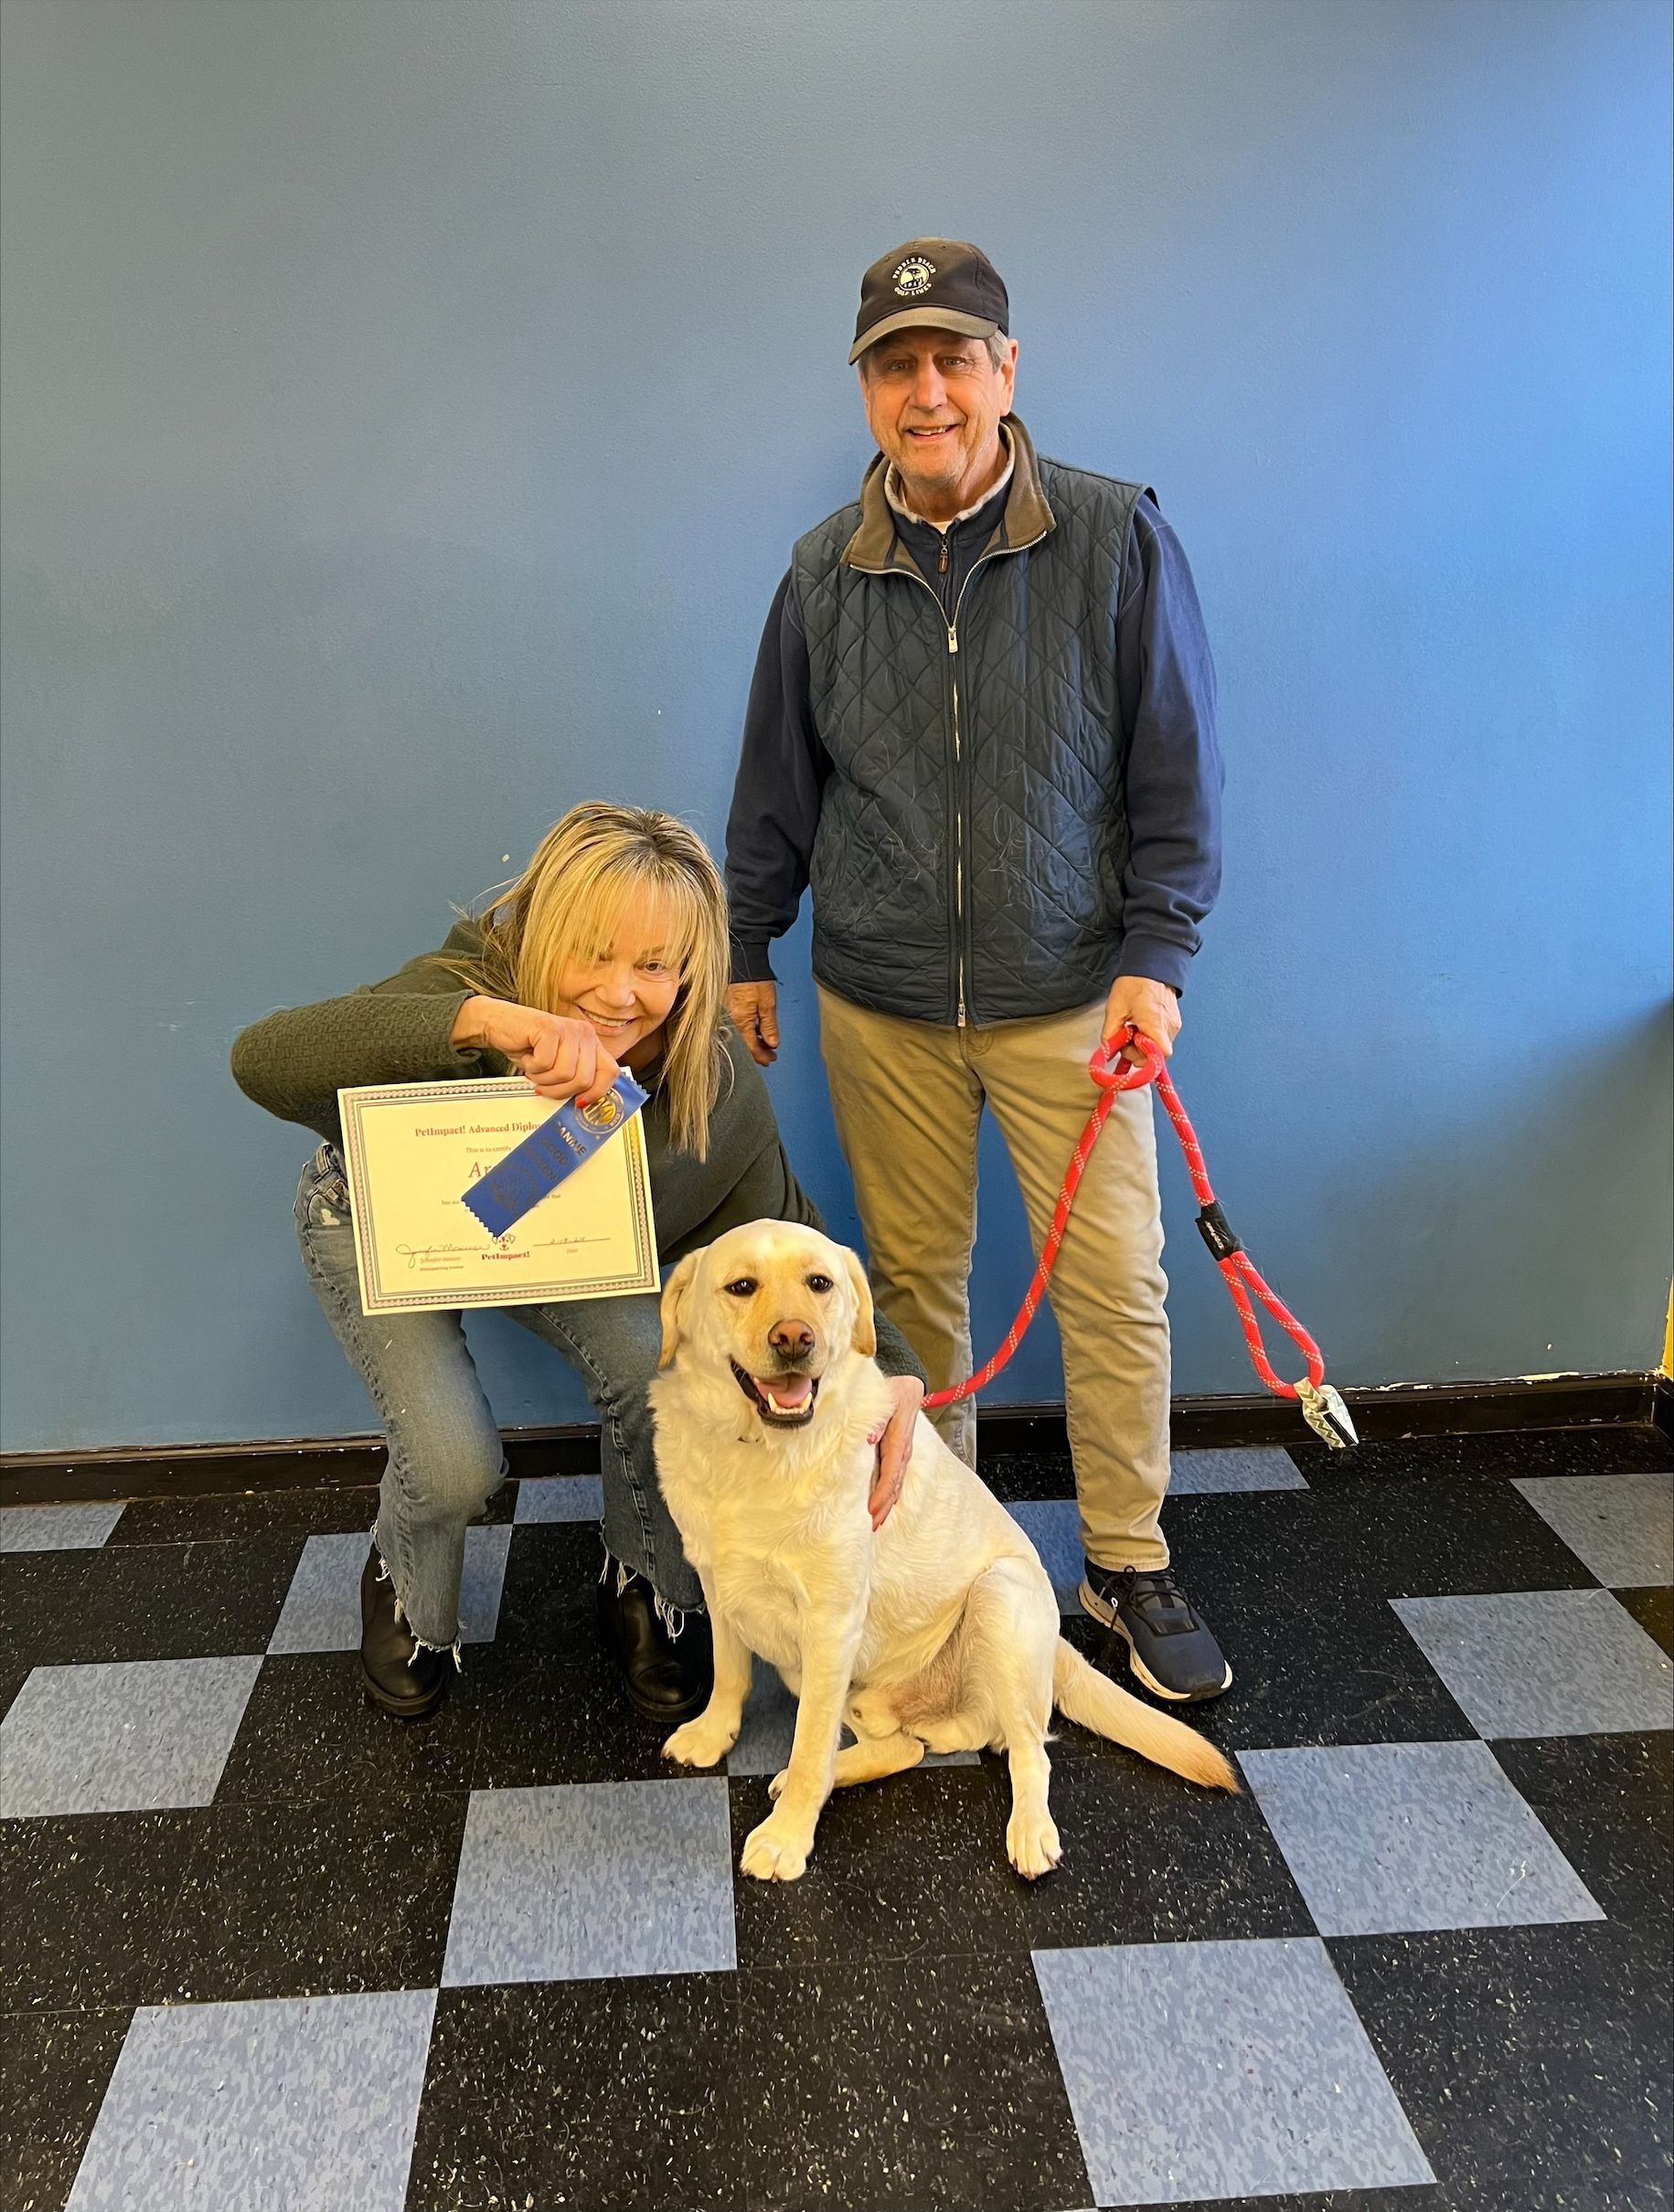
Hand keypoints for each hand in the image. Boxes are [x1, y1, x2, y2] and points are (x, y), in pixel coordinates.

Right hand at [452, 996, 620, 1105]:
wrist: (497, 1024)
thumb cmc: (528, 1047)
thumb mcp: (557, 1065)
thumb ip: (574, 1078)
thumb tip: (585, 1104)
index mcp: (591, 1043)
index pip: (610, 1072)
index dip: (597, 1092)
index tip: (579, 1103)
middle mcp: (584, 1033)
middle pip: (584, 1079)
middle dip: (560, 1091)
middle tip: (544, 1085)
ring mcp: (569, 1029)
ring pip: (565, 1074)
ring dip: (543, 1079)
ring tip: (534, 1069)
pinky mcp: (550, 1029)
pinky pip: (545, 1064)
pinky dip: (532, 1067)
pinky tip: (528, 1056)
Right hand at [726, 981, 779, 1066]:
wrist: (743, 960)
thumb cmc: (754, 979)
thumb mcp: (768, 1004)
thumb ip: (769, 1026)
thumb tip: (772, 1044)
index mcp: (740, 1021)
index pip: (751, 1046)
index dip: (762, 1056)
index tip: (771, 1059)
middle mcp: (730, 1020)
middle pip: (745, 1042)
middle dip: (758, 1050)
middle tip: (769, 1055)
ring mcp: (727, 1013)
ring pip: (741, 1034)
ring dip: (753, 1040)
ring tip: (765, 1042)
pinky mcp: (726, 1007)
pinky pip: (737, 1024)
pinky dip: (746, 1030)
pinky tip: (754, 1029)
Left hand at [865, 1375, 924, 1530]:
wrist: (908, 1388)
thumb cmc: (892, 1392)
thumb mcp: (884, 1399)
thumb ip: (877, 1419)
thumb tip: (870, 1438)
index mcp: (898, 1438)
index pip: (890, 1471)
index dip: (882, 1492)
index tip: (872, 1509)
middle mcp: (904, 1449)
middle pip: (894, 1482)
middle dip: (884, 1506)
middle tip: (872, 1525)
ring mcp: (904, 1453)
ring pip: (896, 1483)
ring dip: (887, 1503)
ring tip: (876, 1522)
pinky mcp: (900, 1454)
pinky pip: (895, 1477)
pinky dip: (890, 1494)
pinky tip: (883, 1505)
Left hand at [1102, 975, 1180, 1065]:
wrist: (1151, 965)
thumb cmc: (1134, 983)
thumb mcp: (1114, 1009)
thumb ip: (1110, 1034)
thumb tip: (1108, 1050)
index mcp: (1155, 1023)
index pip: (1160, 1055)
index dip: (1143, 1059)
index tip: (1129, 1050)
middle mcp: (1169, 1026)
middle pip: (1157, 1054)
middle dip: (1138, 1051)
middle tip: (1125, 1037)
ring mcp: (1174, 1024)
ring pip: (1159, 1046)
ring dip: (1143, 1044)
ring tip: (1132, 1028)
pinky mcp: (1174, 1021)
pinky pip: (1162, 1037)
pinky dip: (1149, 1037)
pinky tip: (1140, 1026)